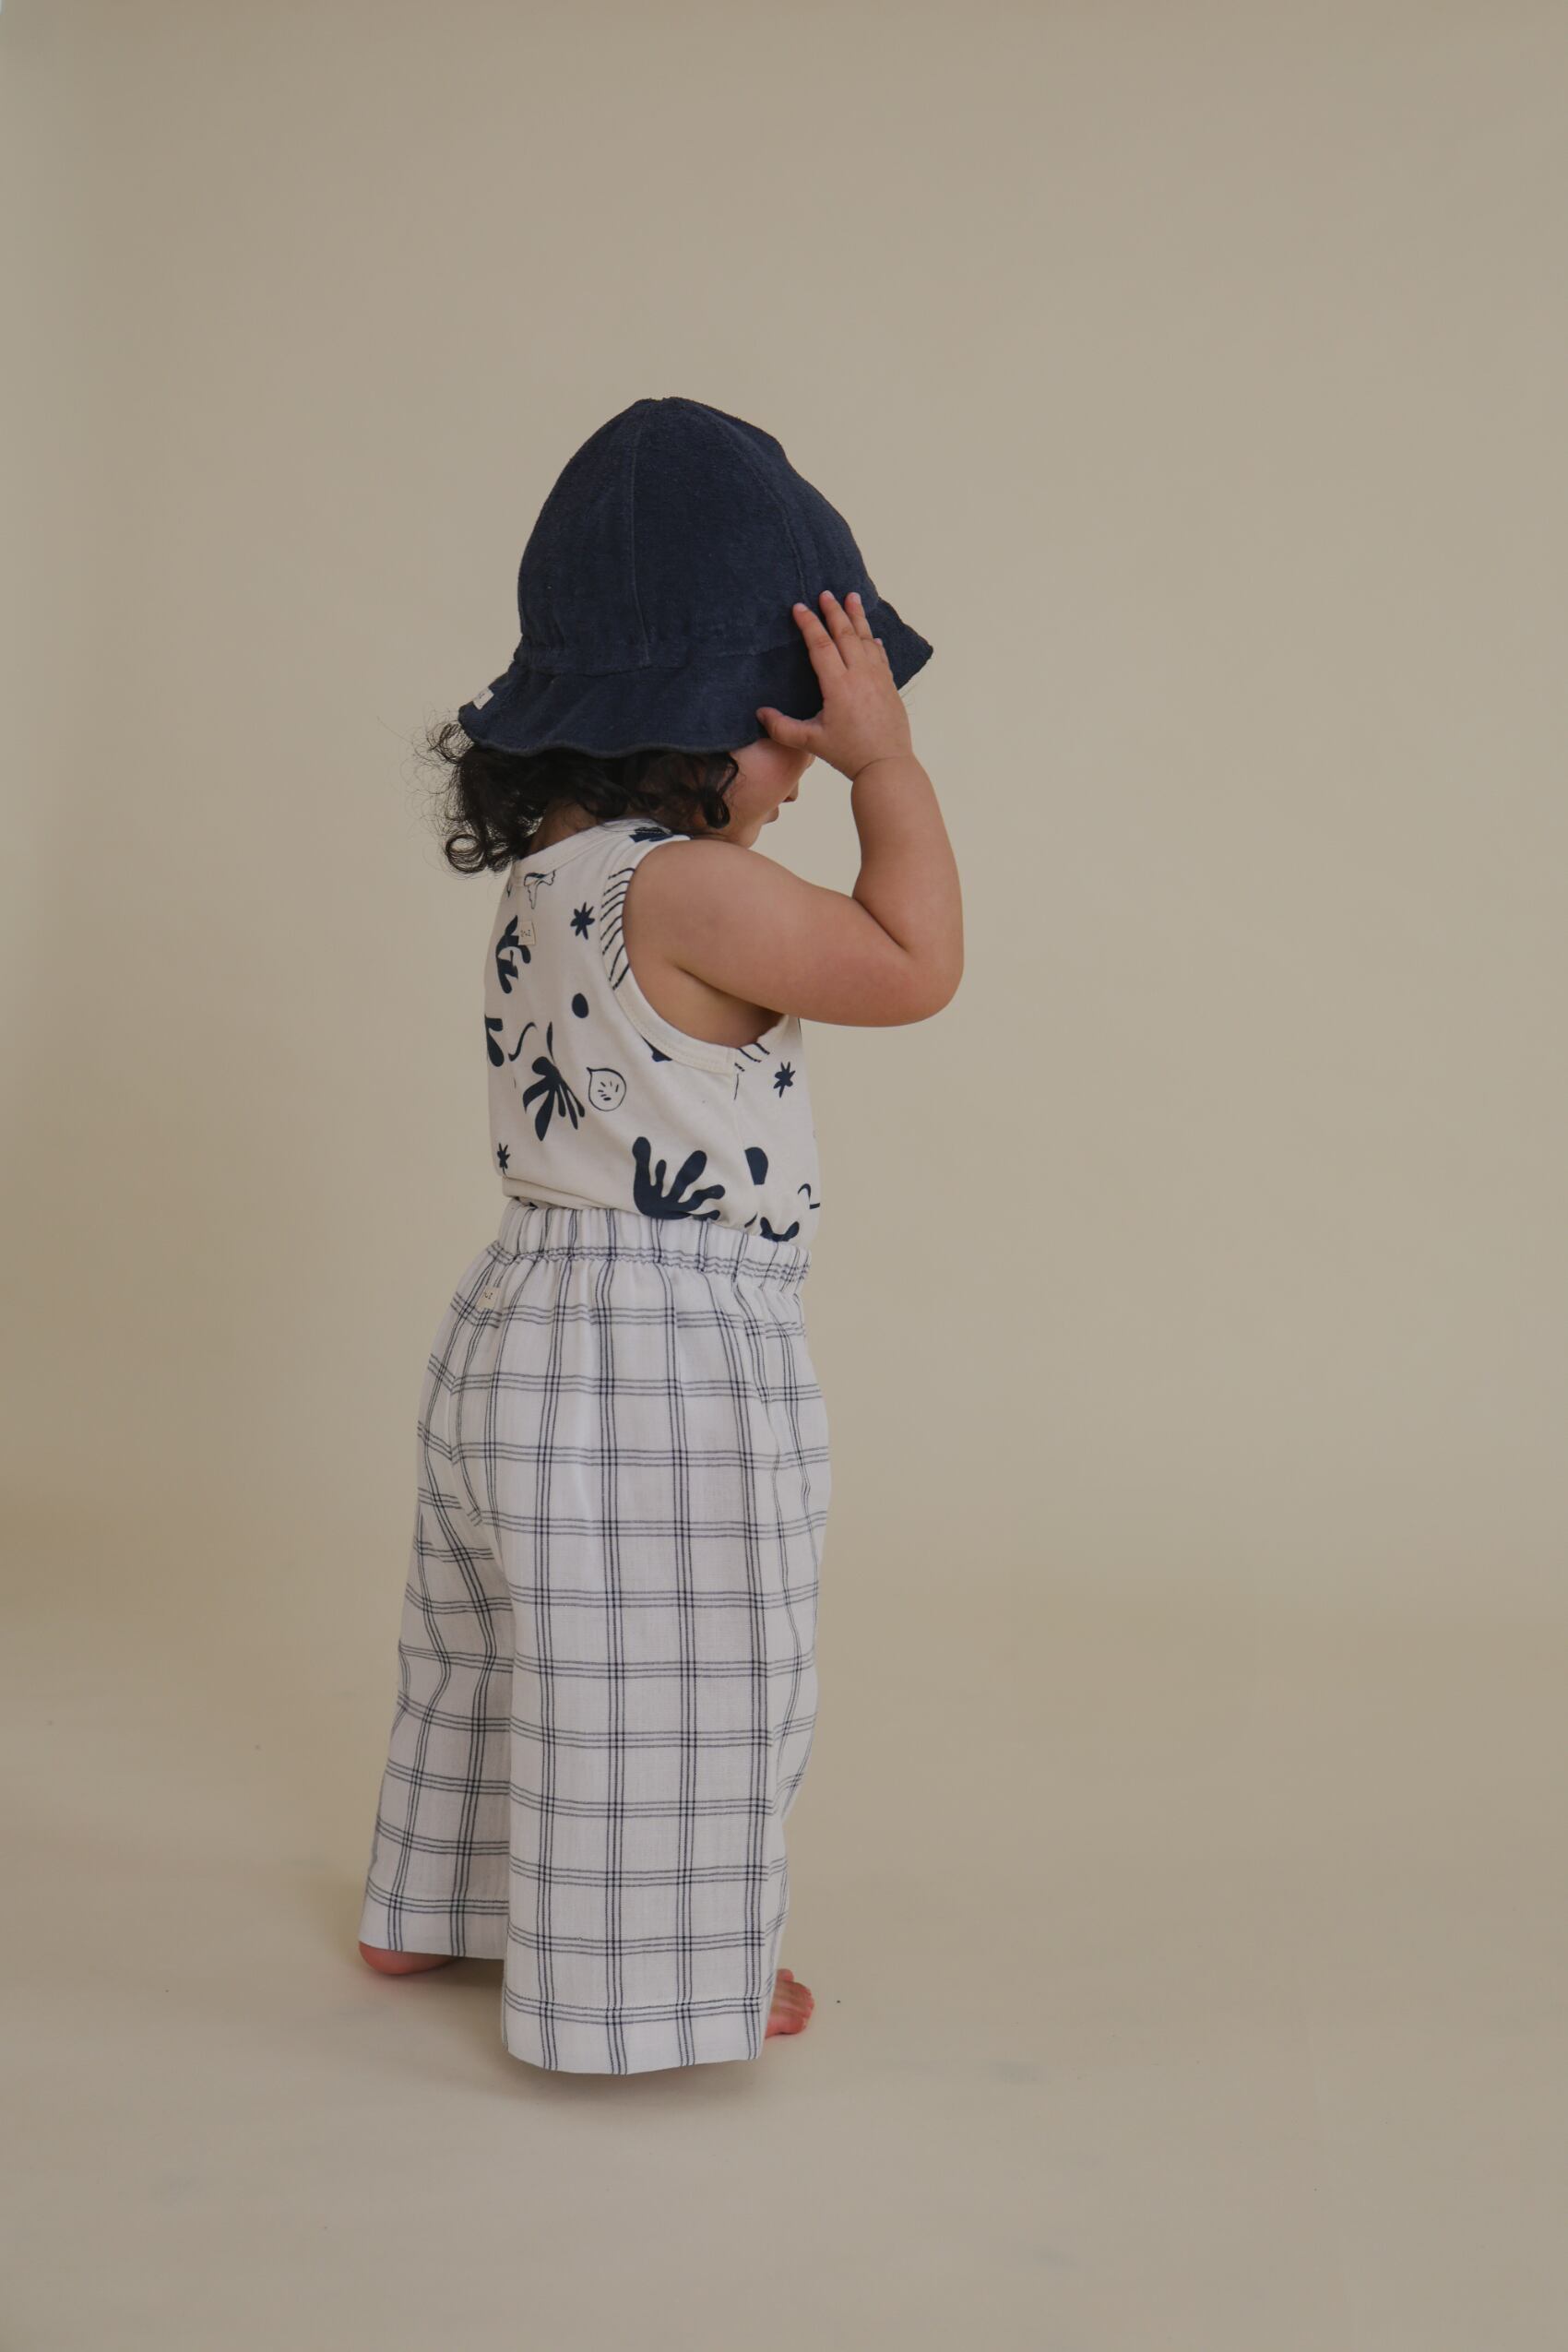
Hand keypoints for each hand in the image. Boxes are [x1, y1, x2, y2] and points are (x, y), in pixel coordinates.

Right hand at [755, 589, 913, 780]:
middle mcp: (860, 675)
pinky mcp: (889, 686)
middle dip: (834, 611)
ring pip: (866, 639)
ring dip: (857, 616)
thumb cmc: (848, 754)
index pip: (820, 645)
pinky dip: (873, 641)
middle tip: (826, 593)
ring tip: (852, 597)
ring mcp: (878, 678)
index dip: (809, 624)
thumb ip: (782, 728)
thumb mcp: (811, 742)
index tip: (800, 607)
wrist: (887, 765)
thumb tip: (760, 713)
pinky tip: (871, 635)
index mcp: (838, 685)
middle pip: (845, 634)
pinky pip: (880, 656)